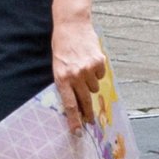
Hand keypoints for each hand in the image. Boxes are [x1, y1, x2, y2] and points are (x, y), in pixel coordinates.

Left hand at [52, 11, 108, 125]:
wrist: (71, 26)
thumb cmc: (61, 47)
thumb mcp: (57, 65)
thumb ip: (65, 82)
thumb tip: (74, 101)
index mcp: (61, 77)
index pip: (69, 104)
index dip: (73, 120)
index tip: (77, 132)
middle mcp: (75, 75)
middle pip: (85, 101)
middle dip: (87, 113)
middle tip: (89, 121)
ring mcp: (88, 69)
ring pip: (94, 88)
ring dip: (90, 84)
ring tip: (83, 72)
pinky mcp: (99, 63)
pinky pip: (100, 76)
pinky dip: (96, 73)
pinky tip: (90, 62)